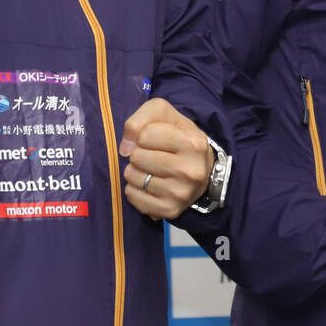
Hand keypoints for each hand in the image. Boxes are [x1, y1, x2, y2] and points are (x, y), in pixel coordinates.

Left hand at [118, 98, 214, 220]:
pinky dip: (134, 188)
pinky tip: (148, 184)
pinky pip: (133, 196)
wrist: (200, 169)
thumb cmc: (178, 137)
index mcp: (193, 143)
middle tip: (152, 155)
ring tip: (150, 169)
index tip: (156, 139)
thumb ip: (140, 119)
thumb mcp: (164, 115)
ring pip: (132, 177)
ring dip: (135, 171)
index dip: (144, 135)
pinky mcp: (169, 210)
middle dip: (138, 153)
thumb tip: (124, 148)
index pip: (145, 135)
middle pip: (137, 156)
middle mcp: (190, 170)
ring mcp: (181, 193)